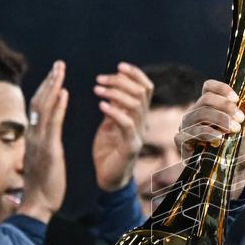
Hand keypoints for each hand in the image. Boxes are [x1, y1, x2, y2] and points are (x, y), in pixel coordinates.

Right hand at [19, 61, 68, 223]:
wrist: (36, 205)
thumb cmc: (41, 186)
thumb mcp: (41, 161)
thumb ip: (41, 146)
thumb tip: (42, 137)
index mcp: (32, 138)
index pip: (37, 108)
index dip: (45, 90)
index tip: (54, 75)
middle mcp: (33, 135)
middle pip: (39, 101)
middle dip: (49, 81)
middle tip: (59, 64)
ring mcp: (39, 142)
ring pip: (44, 107)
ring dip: (53, 86)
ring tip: (61, 70)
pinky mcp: (49, 150)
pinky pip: (52, 123)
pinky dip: (57, 106)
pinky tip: (64, 92)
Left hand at [93, 62, 153, 191]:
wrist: (108, 178)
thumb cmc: (108, 150)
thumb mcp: (109, 123)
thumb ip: (114, 106)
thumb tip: (112, 85)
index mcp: (138, 115)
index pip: (146, 88)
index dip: (135, 74)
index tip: (119, 66)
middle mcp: (142, 122)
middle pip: (142, 92)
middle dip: (121, 81)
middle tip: (99, 80)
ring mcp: (138, 134)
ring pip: (136, 105)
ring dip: (116, 93)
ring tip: (97, 90)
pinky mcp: (131, 146)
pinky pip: (127, 124)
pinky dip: (114, 112)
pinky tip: (100, 105)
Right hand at [175, 80, 244, 199]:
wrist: (235, 172)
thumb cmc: (243, 148)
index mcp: (212, 106)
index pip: (208, 87)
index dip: (221, 88)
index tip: (236, 99)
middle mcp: (197, 113)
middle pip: (205, 99)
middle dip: (225, 107)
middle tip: (240, 120)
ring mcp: (188, 127)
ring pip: (199, 113)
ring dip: (219, 119)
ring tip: (234, 131)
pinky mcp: (183, 142)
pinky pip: (190, 132)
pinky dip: (207, 133)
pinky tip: (219, 140)